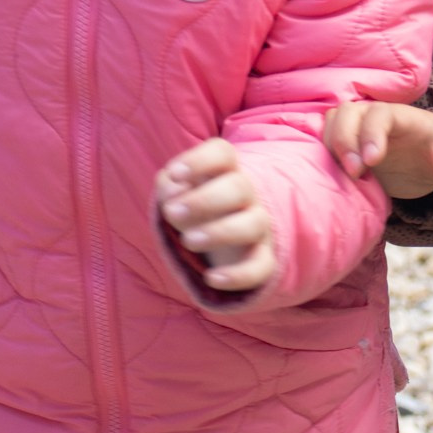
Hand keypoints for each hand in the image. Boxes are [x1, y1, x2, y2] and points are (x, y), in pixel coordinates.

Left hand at [156, 138, 274, 291]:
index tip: (175, 173)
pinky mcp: (263, 258)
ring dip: (219, 232)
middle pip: (239, 186)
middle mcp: (246, 194)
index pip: (222, 153)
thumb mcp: (176, 194)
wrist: (224, 239)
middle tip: (172, 212)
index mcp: (224, 171)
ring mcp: (258, 226)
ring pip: (251, 224)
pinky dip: (238, 275)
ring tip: (188, 241)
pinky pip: (261, 267)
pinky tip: (210, 278)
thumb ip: (169, 189)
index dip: (200, 160)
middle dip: (205, 200)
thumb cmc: (194, 207)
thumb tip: (172, 194)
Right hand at [323, 102, 432, 200]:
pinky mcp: (347, 144)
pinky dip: (323, 153)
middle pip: (348, 112)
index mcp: (404, 118)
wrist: (430, 159)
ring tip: (345, 176)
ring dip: (331, 146)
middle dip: (344, 139)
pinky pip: (324, 139)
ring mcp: (358, 129)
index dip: (371, 133)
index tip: (371, 161)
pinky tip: (334, 175)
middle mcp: (375, 118)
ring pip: (332, 122)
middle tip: (354, 172)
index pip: (381, 114)